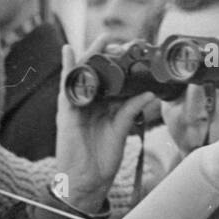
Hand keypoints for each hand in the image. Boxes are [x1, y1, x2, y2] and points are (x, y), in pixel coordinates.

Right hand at [55, 33, 155, 212]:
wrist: (86, 180)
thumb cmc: (102, 158)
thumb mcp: (121, 129)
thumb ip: (132, 109)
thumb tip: (151, 93)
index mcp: (104, 108)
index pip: (111, 81)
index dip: (118, 66)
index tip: (130, 51)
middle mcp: (90, 104)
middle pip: (96, 75)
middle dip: (104, 56)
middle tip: (113, 38)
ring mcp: (77, 106)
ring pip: (83, 76)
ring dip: (89, 56)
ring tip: (99, 40)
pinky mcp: (67, 111)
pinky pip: (67, 86)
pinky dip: (68, 68)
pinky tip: (69, 52)